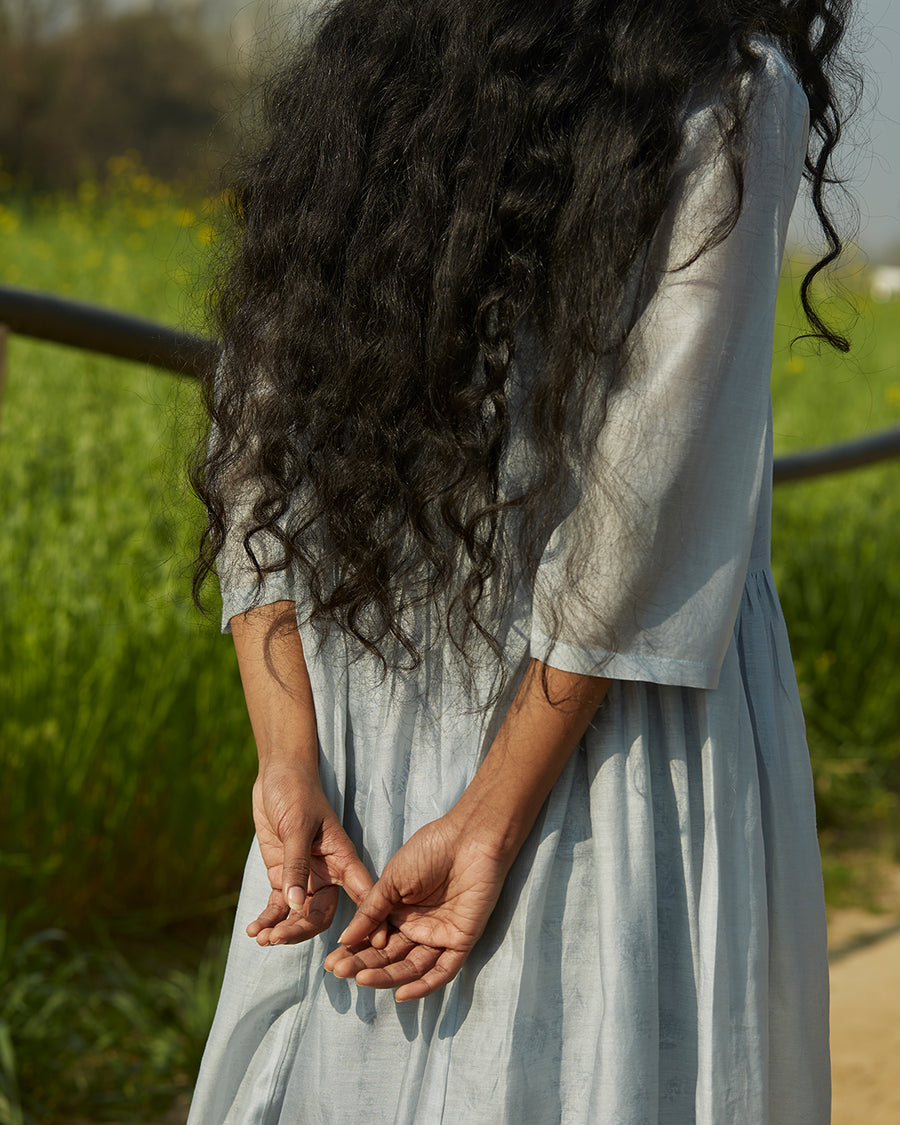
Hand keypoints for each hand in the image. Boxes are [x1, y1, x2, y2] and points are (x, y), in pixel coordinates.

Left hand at [247, 759, 380, 946]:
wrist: (277, 773)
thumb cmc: (297, 792)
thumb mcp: (297, 826)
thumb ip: (295, 865)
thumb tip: (294, 905)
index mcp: (343, 859)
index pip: (362, 896)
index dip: (368, 923)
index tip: (368, 947)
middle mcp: (327, 873)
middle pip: (322, 914)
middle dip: (301, 930)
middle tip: (278, 938)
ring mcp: (304, 876)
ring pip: (299, 915)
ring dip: (282, 929)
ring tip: (263, 938)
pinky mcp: (283, 876)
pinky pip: (278, 906)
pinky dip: (268, 919)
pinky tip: (254, 930)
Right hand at [323, 814, 510, 1000]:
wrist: (469, 837)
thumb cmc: (430, 850)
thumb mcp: (392, 880)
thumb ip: (371, 911)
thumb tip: (345, 939)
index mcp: (400, 910)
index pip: (373, 938)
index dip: (353, 952)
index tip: (332, 962)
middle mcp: (418, 926)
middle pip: (389, 955)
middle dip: (364, 965)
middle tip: (340, 972)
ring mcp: (439, 935)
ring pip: (411, 965)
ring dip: (387, 976)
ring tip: (361, 980)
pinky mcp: (461, 940)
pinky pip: (443, 970)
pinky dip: (424, 985)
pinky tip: (402, 994)